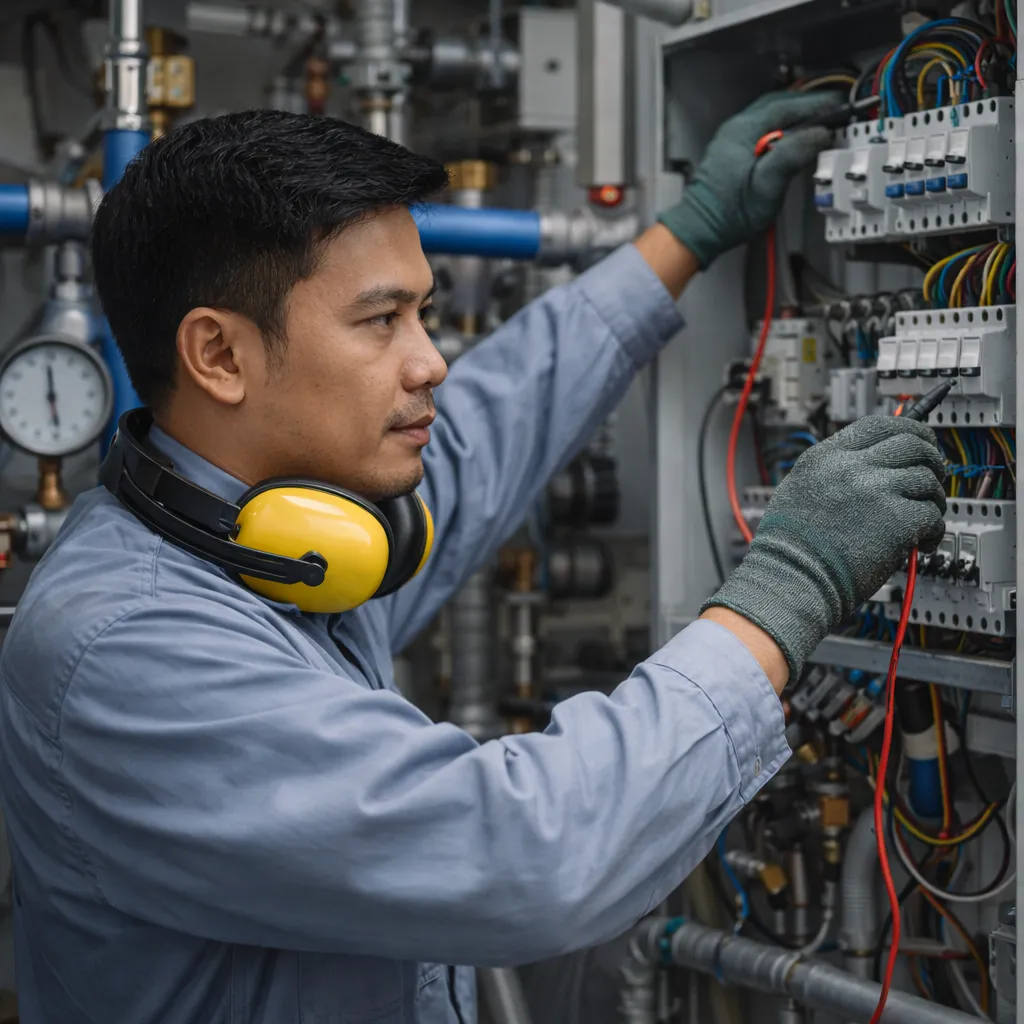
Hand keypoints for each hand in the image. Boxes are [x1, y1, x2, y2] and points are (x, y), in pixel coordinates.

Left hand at [657, 91, 841, 268]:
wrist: (701, 231)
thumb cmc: (727, 215)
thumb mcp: (768, 185)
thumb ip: (794, 154)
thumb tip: (818, 133)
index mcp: (743, 131)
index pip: (786, 105)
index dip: (816, 104)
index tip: (836, 106)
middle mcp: (734, 130)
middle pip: (777, 105)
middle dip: (806, 105)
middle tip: (830, 111)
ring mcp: (731, 140)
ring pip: (768, 115)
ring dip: (793, 116)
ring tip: (815, 123)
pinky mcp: (731, 153)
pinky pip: (761, 129)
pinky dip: (781, 128)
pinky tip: (791, 139)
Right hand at [702, 416, 946, 679]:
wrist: (790, 581)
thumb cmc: (789, 550)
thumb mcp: (798, 491)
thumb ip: (833, 472)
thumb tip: (870, 466)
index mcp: (825, 457)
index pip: (879, 425)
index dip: (909, 429)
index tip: (921, 442)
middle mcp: (850, 467)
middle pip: (913, 442)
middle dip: (932, 459)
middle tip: (933, 479)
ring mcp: (875, 490)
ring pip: (928, 478)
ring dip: (934, 499)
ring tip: (922, 522)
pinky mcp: (896, 520)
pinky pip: (933, 514)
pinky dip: (933, 530)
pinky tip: (918, 543)